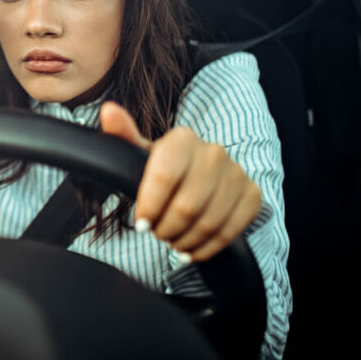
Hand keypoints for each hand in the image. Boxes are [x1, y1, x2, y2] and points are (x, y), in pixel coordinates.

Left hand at [99, 101, 262, 261]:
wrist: (202, 176)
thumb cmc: (165, 167)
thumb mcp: (141, 153)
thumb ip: (123, 135)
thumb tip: (108, 110)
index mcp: (183, 139)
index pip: (164, 177)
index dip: (150, 206)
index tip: (141, 223)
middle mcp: (214, 152)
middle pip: (186, 206)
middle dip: (166, 228)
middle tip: (157, 233)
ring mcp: (237, 174)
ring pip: (208, 222)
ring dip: (185, 240)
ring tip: (172, 241)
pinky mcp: (252, 195)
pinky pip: (230, 231)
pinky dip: (207, 247)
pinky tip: (191, 249)